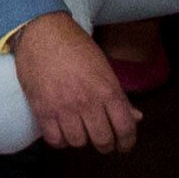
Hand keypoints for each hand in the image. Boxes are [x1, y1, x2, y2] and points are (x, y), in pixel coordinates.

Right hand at [5, 14, 141, 153]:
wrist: (42, 32)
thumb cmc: (75, 47)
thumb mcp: (104, 68)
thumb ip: (119, 96)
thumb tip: (136, 118)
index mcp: (107, 90)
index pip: (125, 128)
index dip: (127, 142)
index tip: (123, 145)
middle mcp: (87, 102)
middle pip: (102, 140)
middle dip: (105, 144)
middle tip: (101, 139)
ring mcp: (64, 107)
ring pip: (78, 142)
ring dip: (81, 139)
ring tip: (79, 130)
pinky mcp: (42, 110)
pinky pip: (55, 140)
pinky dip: (60, 140)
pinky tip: (61, 130)